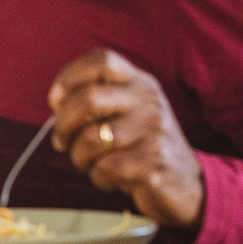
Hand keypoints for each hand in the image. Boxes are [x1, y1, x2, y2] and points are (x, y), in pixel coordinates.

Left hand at [48, 48, 205, 231]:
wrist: (187, 183)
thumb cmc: (142, 145)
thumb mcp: (128, 112)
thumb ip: (96, 101)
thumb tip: (56, 103)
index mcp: (140, 82)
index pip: (102, 60)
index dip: (70, 76)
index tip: (55, 100)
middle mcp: (149, 101)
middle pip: (89, 99)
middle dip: (63, 124)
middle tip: (61, 141)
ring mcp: (154, 131)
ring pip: (91, 139)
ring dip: (79, 156)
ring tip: (89, 162)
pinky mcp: (154, 164)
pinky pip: (105, 168)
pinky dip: (97, 177)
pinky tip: (108, 177)